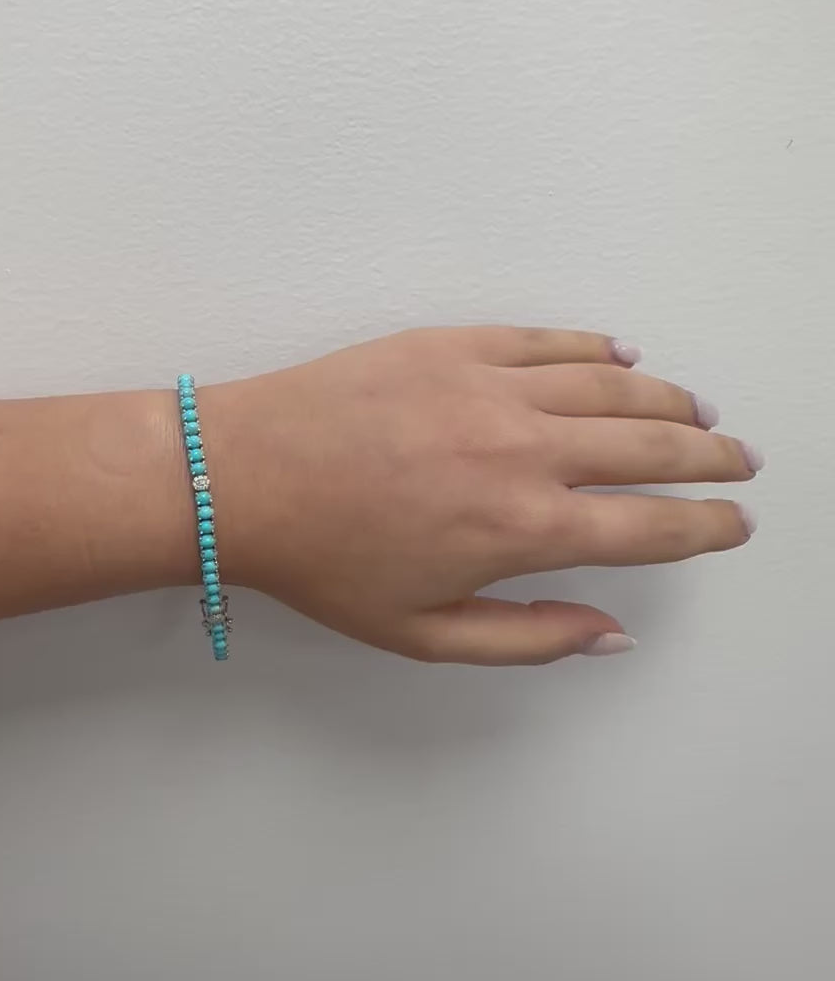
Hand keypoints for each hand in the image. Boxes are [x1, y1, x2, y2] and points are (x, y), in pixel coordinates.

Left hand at [205, 327, 761, 664]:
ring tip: (697, 410)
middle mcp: (525, 449)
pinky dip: (595, 348)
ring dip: (668, 400)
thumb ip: (528, 639)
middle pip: (652, 446)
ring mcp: (490, 387)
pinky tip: (621, 354)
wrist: (241, 478)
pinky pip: (547, 341)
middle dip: (710, 456)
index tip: (734, 522)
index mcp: (524, 528)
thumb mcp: (423, 633)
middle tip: (739, 459)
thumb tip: (612, 635)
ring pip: (613, 385)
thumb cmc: (324, 564)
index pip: (653, 525)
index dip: (706, 526)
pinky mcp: (453, 344)